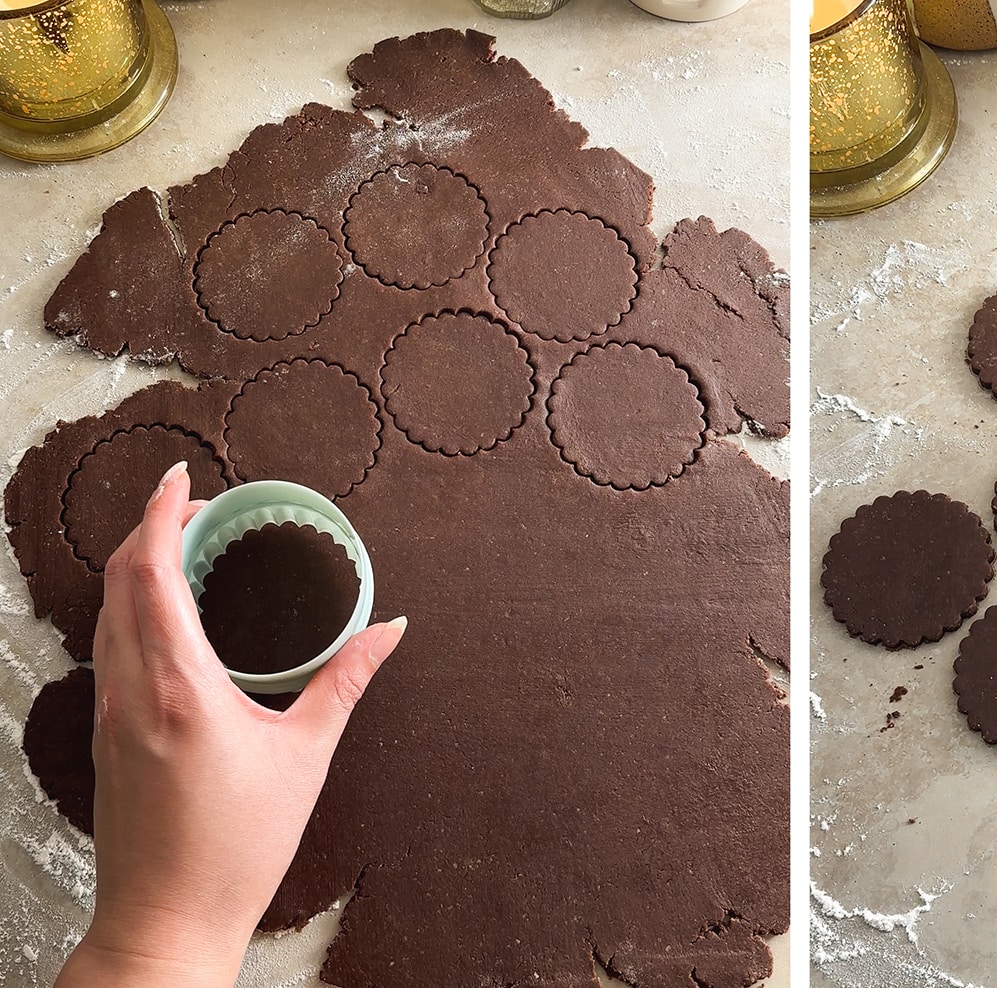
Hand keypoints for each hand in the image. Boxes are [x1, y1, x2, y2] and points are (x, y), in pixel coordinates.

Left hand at [55, 461, 405, 987]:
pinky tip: (170, 620)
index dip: (158, 513)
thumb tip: (388, 630)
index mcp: (179, 685)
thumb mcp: (307, 755)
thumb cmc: (235, 847)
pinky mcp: (106, 735)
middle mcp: (131, 690)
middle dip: (149, 529)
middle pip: (118, 581)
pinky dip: (132, 611)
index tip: (178, 477)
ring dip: (136, 568)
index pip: (150, 571)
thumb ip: (345, 681)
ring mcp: (110, 713)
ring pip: (106, 614)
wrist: (168, 918)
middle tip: (194, 506)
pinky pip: (110, 649)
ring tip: (182, 549)